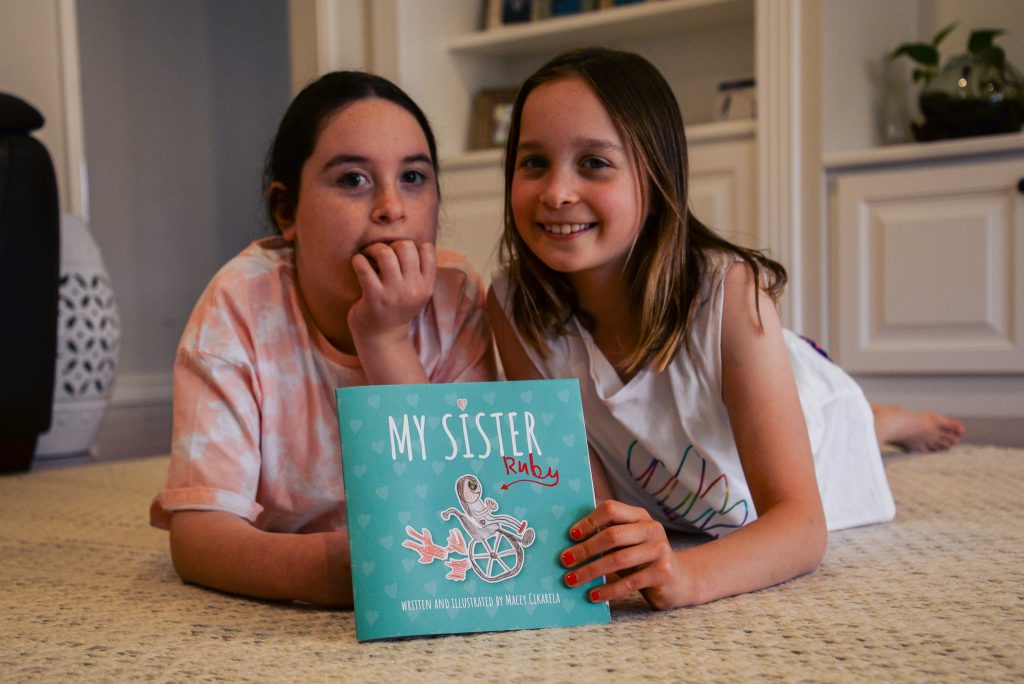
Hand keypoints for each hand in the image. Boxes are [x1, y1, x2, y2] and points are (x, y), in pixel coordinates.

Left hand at [348, 240, 435, 344]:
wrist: (382, 339)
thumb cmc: (396, 309)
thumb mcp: (416, 294)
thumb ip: (419, 272)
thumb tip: (409, 242)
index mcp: (426, 286)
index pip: (427, 250)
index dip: (411, 245)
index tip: (399, 254)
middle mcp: (413, 289)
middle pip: (406, 247)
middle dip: (390, 244)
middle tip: (380, 253)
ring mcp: (394, 294)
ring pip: (386, 253)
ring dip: (374, 249)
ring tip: (368, 256)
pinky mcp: (374, 298)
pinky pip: (364, 268)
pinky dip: (358, 260)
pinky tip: (358, 263)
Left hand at [561, 499, 687, 609]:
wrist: (679, 580)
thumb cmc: (642, 559)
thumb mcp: (627, 542)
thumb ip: (606, 536)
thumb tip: (569, 541)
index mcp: (639, 516)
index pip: (611, 509)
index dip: (589, 521)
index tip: (570, 536)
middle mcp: (651, 528)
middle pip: (612, 535)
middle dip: (585, 549)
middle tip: (564, 561)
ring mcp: (660, 550)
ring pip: (618, 559)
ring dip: (591, 571)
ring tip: (571, 580)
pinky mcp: (663, 572)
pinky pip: (629, 582)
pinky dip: (608, 590)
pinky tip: (593, 595)